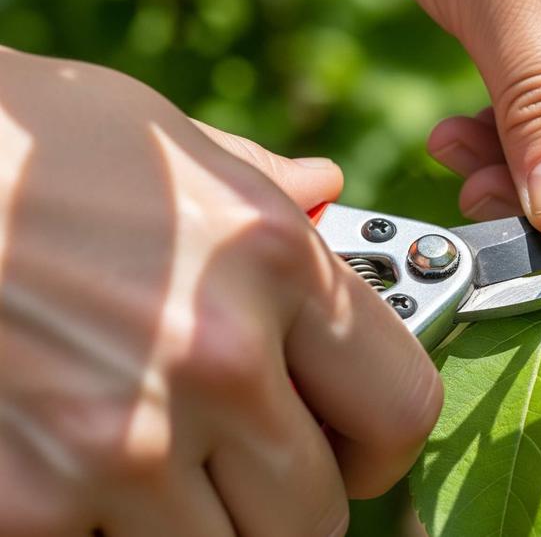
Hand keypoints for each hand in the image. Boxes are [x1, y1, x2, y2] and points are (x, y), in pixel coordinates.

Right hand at [0, 48, 440, 535]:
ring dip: (204, 525)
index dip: (379, 442)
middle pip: (317, 515)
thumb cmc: (20, 147)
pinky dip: (107, 534)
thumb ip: (265, 188)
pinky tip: (77, 471)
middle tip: (247, 462)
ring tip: (157, 463)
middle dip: (289, 497)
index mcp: (269, 264)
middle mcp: (211, 360)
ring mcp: (117, 444)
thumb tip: (327, 194)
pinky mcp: (27, 507)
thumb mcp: (162, 142)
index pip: (402, 411)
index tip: (349, 443)